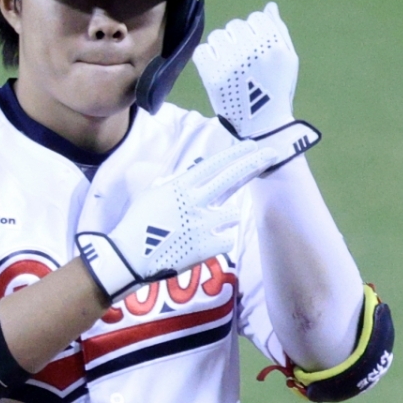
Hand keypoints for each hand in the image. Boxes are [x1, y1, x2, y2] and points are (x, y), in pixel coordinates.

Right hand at [76, 125, 317, 300]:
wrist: (129, 257)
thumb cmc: (136, 225)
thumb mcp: (150, 193)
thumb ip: (172, 183)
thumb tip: (184, 177)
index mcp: (180, 185)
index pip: (215, 165)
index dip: (236, 154)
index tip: (253, 145)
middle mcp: (195, 200)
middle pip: (231, 178)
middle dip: (254, 163)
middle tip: (272, 153)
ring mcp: (203, 223)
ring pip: (231, 214)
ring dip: (224, 218)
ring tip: (199, 228)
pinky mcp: (207, 246)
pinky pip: (225, 239)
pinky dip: (217, 242)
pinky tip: (199, 247)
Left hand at [192, 2, 299, 139]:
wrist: (263, 125)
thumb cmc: (279, 90)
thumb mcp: (289, 59)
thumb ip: (279, 30)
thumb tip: (269, 6)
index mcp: (272, 44)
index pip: (256, 18)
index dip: (256, 32)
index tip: (258, 50)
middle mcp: (251, 50)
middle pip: (235, 25)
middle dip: (239, 39)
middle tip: (243, 61)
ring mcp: (230, 63)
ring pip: (217, 36)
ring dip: (222, 47)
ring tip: (231, 66)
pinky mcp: (212, 76)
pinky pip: (202, 51)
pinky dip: (208, 58)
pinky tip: (218, 70)